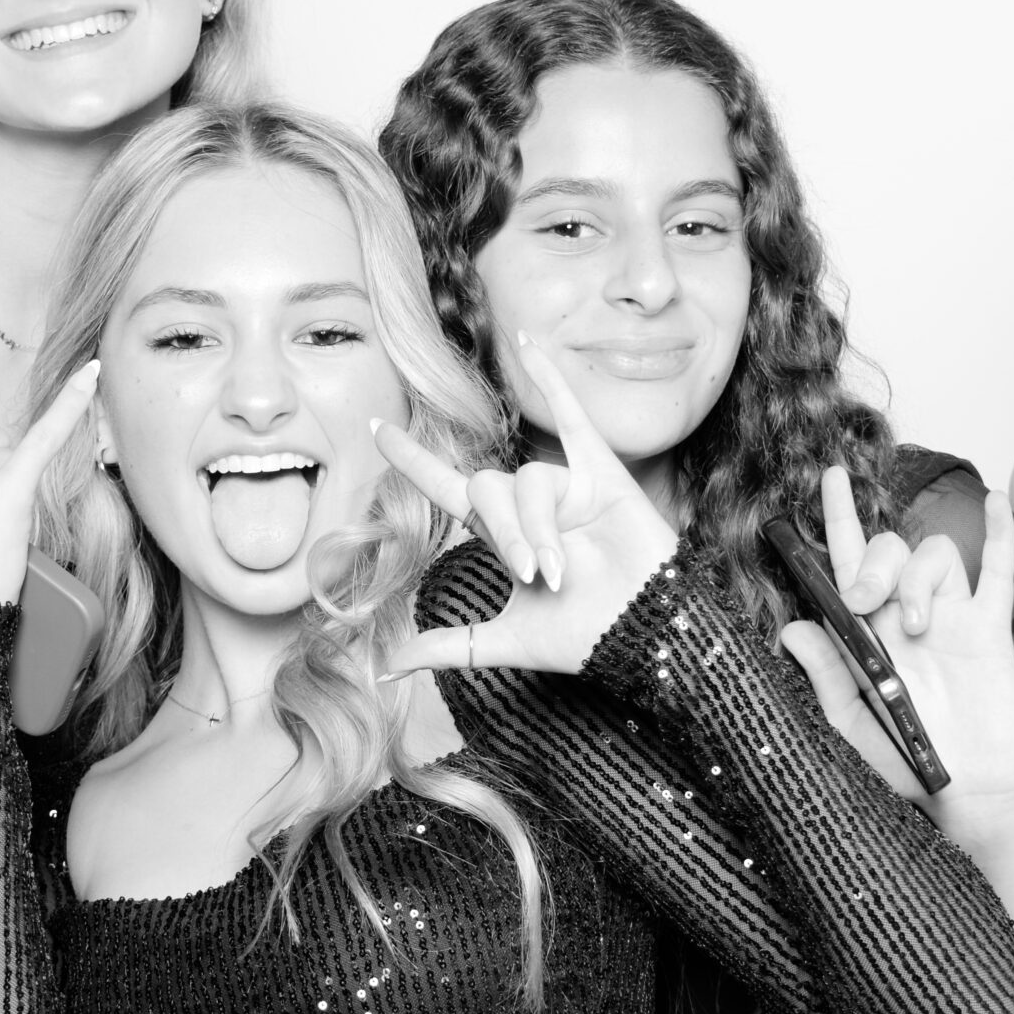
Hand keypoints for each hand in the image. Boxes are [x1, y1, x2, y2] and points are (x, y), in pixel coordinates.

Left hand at [374, 334, 679, 676]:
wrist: (640, 635)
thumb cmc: (578, 639)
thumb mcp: (500, 643)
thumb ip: (443, 647)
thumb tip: (383, 669)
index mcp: (503, 534)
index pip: (447, 486)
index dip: (411, 460)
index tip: (374, 430)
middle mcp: (530, 504)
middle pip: (489, 490)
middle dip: (508, 535)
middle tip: (537, 576)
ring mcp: (566, 486)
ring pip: (529, 480)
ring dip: (540, 528)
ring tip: (561, 570)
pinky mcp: (603, 474)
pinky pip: (572, 418)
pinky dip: (551, 379)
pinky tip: (527, 343)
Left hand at [781, 467, 1013, 818]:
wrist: (970, 790)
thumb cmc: (908, 759)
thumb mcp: (850, 723)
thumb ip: (825, 676)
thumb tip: (793, 629)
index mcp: (866, 630)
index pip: (846, 560)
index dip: (838, 516)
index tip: (830, 477)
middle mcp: (905, 613)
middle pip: (890, 550)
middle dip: (874, 563)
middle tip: (864, 603)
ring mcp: (950, 616)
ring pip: (936, 555)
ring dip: (919, 578)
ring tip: (918, 626)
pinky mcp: (989, 628)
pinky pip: (998, 571)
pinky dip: (1000, 534)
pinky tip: (998, 501)